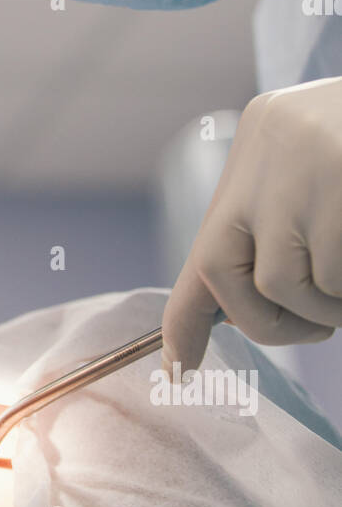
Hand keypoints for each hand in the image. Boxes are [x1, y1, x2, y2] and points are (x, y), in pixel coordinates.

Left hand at [162, 78, 341, 371]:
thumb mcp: (324, 169)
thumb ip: (285, 224)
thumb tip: (250, 305)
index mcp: (260, 138)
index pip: (206, 243)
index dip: (187, 317)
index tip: (180, 368)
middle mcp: (268, 146)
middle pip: (221, 271)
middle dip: (266, 322)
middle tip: (318, 325)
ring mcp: (304, 161)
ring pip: (286, 282)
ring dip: (327, 305)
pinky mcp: (340, 176)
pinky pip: (334, 273)